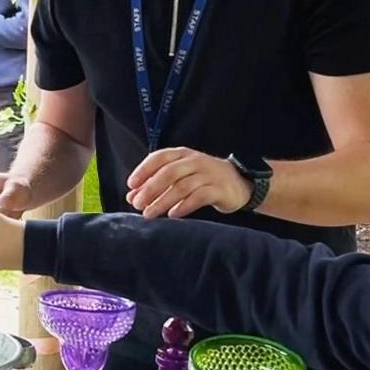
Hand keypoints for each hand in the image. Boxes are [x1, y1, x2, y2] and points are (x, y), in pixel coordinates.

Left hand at [125, 147, 251, 218]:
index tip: (131, 185)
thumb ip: (156, 185)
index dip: (143, 170)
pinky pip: (199, 197)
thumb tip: (131, 197)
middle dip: (150, 189)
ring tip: (149, 213)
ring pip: (182, 186)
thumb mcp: (179, 177)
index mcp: (182, 154)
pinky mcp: (219, 189)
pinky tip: (172, 214)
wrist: (238, 184)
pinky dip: (184, 206)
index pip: (159, 157)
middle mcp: (195, 161)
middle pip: (169, 172)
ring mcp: (208, 174)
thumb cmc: (202, 180)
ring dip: (163, 201)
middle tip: (137, 204)